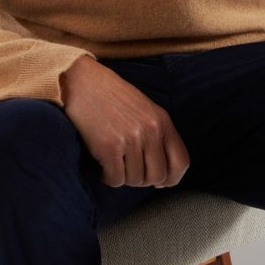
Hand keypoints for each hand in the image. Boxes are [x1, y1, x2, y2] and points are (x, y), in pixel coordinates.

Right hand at [59, 55, 190, 188]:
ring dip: (122, 175)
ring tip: (113, 159)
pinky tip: (102, 162)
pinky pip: (115, 180)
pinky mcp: (109, 147)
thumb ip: (157, 135)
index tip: (160, 181)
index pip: (181, 162)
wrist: (83, 82)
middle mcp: (150, 130)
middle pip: (158, 177)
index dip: (171, 178)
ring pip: (135, 180)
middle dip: (142, 179)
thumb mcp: (145, 109)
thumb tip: (163, 175)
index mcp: (162, 120)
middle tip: (128, 168)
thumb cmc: (112, 97)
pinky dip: (107, 176)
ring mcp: (130, 139)